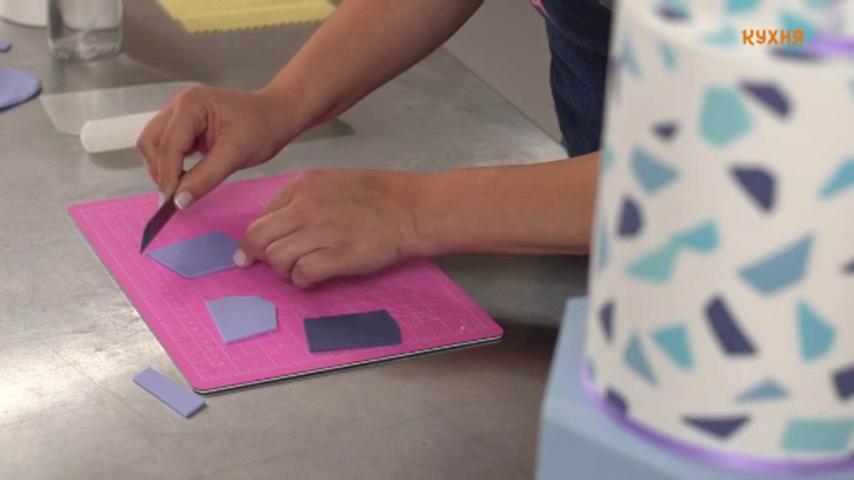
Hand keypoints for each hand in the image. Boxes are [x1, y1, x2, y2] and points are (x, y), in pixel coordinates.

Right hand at [137, 85, 300, 207]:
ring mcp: (178, 112)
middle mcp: (179, 104)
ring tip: (180, 189)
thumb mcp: (235, 155)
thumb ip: (205, 178)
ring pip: (154, 144)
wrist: (275, 116)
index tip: (170, 203)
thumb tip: (178, 202)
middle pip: (152, 142)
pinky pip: (166, 145)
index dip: (168, 176)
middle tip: (174, 197)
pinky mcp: (183, 123)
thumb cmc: (262, 129)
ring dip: (162, 169)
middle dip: (161, 171)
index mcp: (191, 104)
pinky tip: (185, 178)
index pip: (169, 145)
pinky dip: (170, 164)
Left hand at [235, 169, 423, 287]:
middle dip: (258, 257)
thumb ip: (300, 200)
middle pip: (258, 239)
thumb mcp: (331, 182)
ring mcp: (321, 232)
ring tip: (302, 268)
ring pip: (276, 259)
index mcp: (302, 187)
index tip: (253, 254)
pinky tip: (315, 276)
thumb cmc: (376, 196)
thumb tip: (274, 226)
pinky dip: (303, 280)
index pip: (260, 218)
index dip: (254, 241)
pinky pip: (301, 274)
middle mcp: (306, 207)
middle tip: (270, 266)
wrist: (411, 209)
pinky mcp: (337, 256)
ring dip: (284, 269)